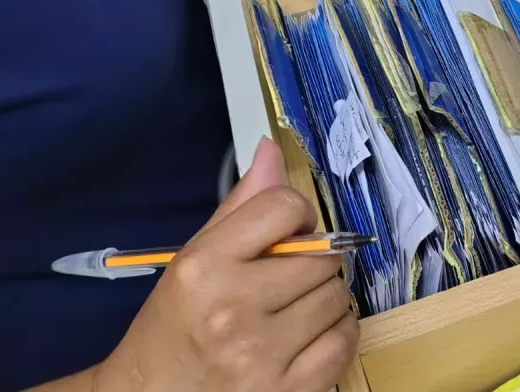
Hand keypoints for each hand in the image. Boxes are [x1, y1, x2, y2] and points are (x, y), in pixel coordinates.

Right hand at [94, 138, 357, 391]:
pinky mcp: (288, 390)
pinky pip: (345, 340)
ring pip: (338, 297)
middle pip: (320, 255)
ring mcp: (262, 355)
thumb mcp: (193, 260)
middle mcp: (232, 308)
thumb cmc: (174, 327)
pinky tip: (308, 336)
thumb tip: (271, 150)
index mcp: (204, 267)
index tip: (288, 232)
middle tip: (286, 279)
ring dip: (325, 299)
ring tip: (293, 309)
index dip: (296, 215)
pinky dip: (337, 333)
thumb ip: (239, 206)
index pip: (284, 208)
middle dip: (311, 262)